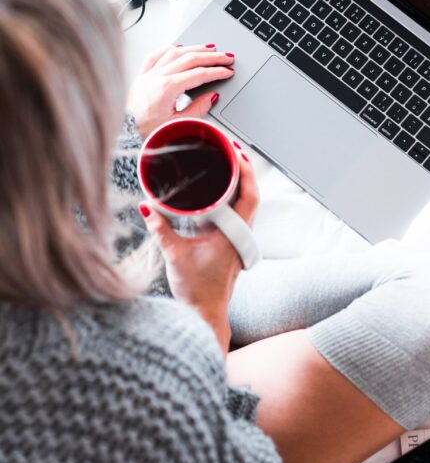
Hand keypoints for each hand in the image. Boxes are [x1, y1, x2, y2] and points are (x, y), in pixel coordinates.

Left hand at [127, 43, 234, 138]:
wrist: (124, 137)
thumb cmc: (145, 133)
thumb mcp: (178, 124)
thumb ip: (198, 109)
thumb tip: (211, 97)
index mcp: (167, 88)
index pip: (199, 74)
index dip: (216, 72)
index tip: (228, 71)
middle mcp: (156, 77)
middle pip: (189, 59)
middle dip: (211, 57)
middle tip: (226, 57)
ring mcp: (147, 75)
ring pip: (174, 53)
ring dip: (194, 49)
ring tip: (208, 48)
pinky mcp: (140, 77)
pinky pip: (155, 56)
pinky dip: (169, 50)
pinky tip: (178, 48)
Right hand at [139, 149, 258, 351]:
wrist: (205, 314)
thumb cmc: (196, 290)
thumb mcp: (174, 255)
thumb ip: (160, 229)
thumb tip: (146, 206)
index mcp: (234, 233)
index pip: (250, 194)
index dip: (246, 170)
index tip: (236, 152)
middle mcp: (241, 234)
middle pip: (250, 193)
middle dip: (242, 169)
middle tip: (229, 148)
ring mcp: (238, 239)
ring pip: (245, 203)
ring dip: (238, 183)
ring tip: (225, 162)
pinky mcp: (230, 244)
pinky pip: (236, 213)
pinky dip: (231, 197)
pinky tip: (218, 189)